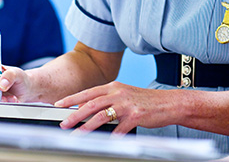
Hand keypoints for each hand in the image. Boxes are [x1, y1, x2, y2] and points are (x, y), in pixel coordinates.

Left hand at [54, 81, 168, 134]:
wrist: (168, 103)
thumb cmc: (145, 101)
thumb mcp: (124, 95)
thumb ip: (107, 99)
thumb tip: (87, 108)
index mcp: (114, 86)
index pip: (88, 92)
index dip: (73, 98)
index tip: (59, 104)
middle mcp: (119, 93)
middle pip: (92, 103)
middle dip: (75, 114)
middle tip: (63, 123)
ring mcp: (127, 104)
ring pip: (102, 115)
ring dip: (87, 126)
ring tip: (77, 134)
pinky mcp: (136, 116)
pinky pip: (120, 129)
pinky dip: (111, 136)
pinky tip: (104, 142)